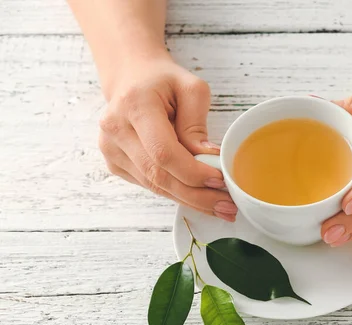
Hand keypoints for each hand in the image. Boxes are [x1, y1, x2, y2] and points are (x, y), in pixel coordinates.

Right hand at [98, 56, 237, 221]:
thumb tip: (208, 159)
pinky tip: (199, 197)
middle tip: (228, 206)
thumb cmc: (163, 81)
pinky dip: (177, 194)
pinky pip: (150, 185)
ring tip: (220, 206)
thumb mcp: (191, 89)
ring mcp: (111, 149)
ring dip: (190, 199)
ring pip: (155, 186)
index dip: (192, 172)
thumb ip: (197, 124)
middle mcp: (116, 130)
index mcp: (134, 105)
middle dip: (196, 194)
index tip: (220, 180)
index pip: (163, 151)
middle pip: (158, 175)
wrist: (131, 78)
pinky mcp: (115, 163)